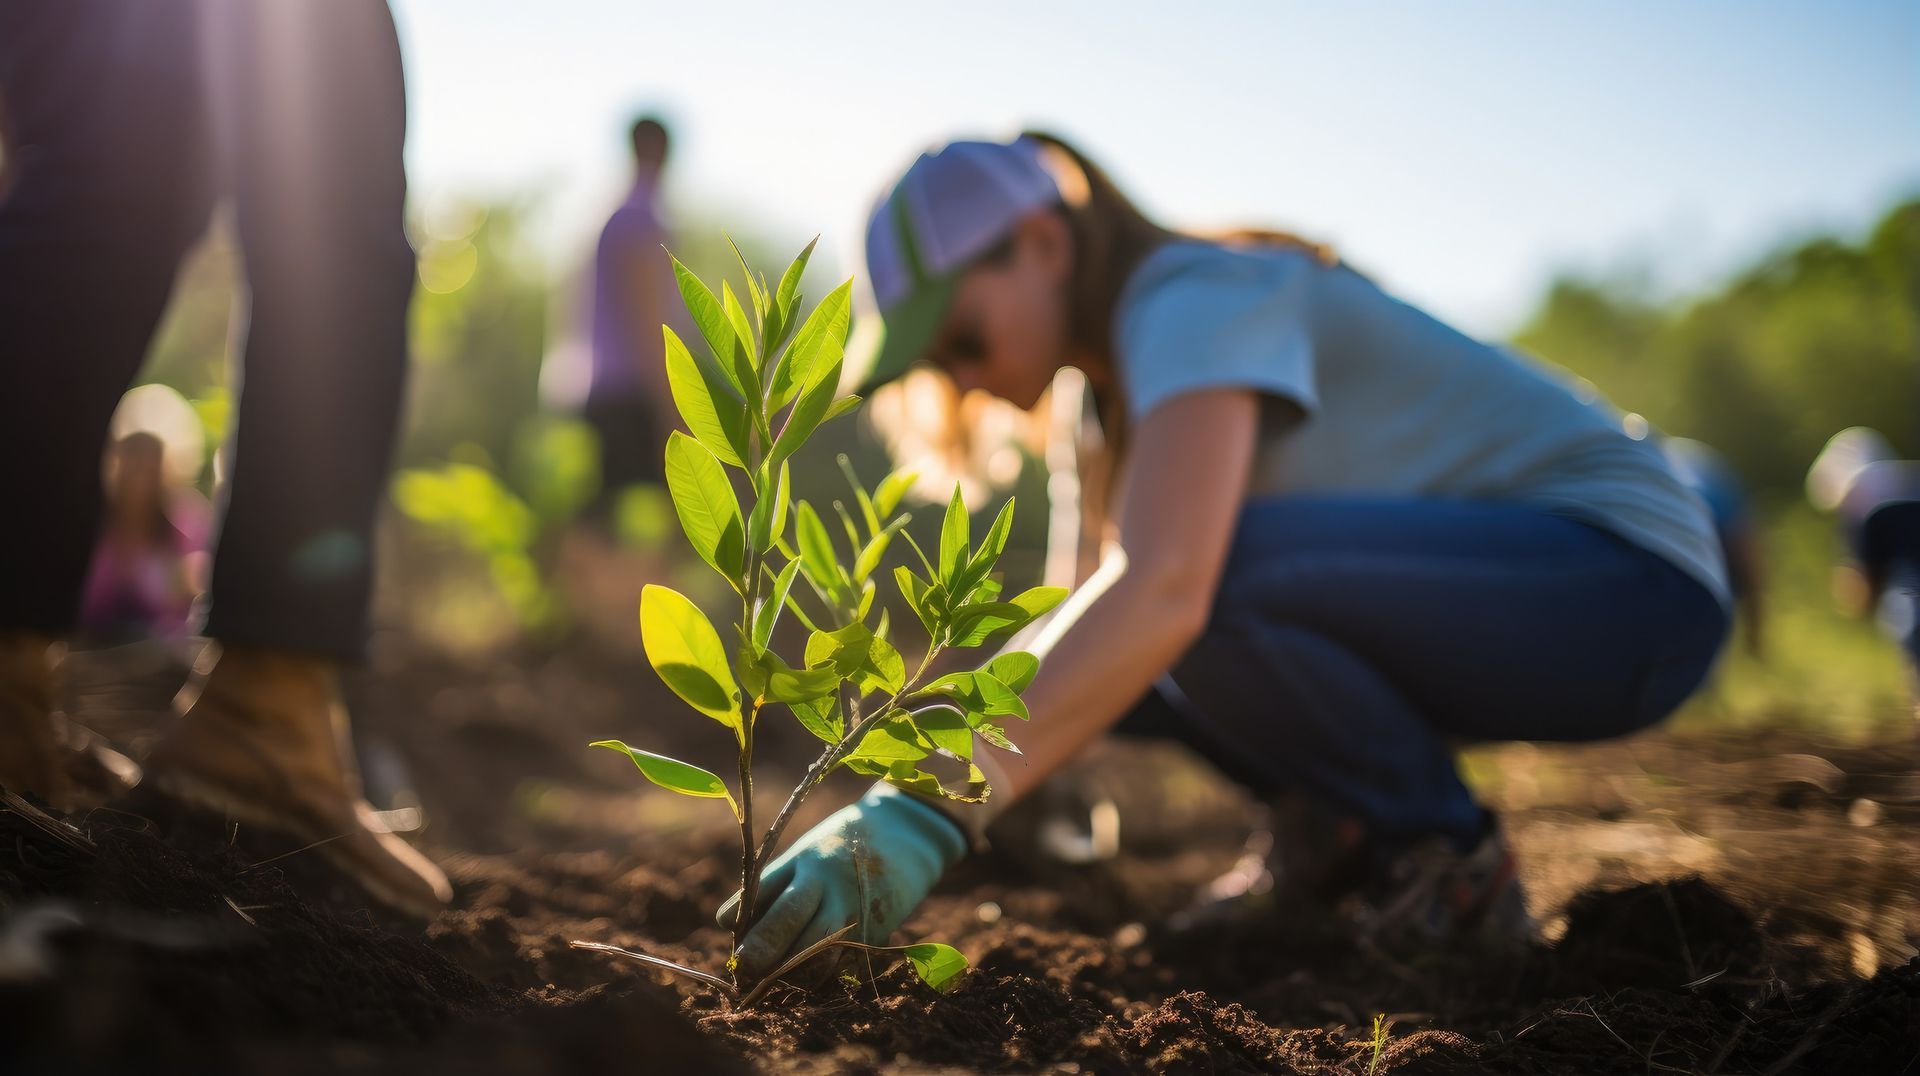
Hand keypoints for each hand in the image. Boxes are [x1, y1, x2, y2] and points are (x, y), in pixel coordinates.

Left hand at [718, 784, 966, 980]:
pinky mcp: (875, 931)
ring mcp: (854, 906)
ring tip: (772, 981)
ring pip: (817, 949)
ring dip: (791, 970)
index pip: (764, 888)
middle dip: (763, 948)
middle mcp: (828, 881)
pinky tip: (805, 980)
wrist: (907, 835)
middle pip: (789, 917)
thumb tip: (733, 927)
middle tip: (744, 968)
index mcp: (805, 858)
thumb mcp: (806, 852)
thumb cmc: (841, 846)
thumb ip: (774, 885)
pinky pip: (841, 963)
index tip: (730, 937)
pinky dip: (820, 975)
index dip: (742, 917)